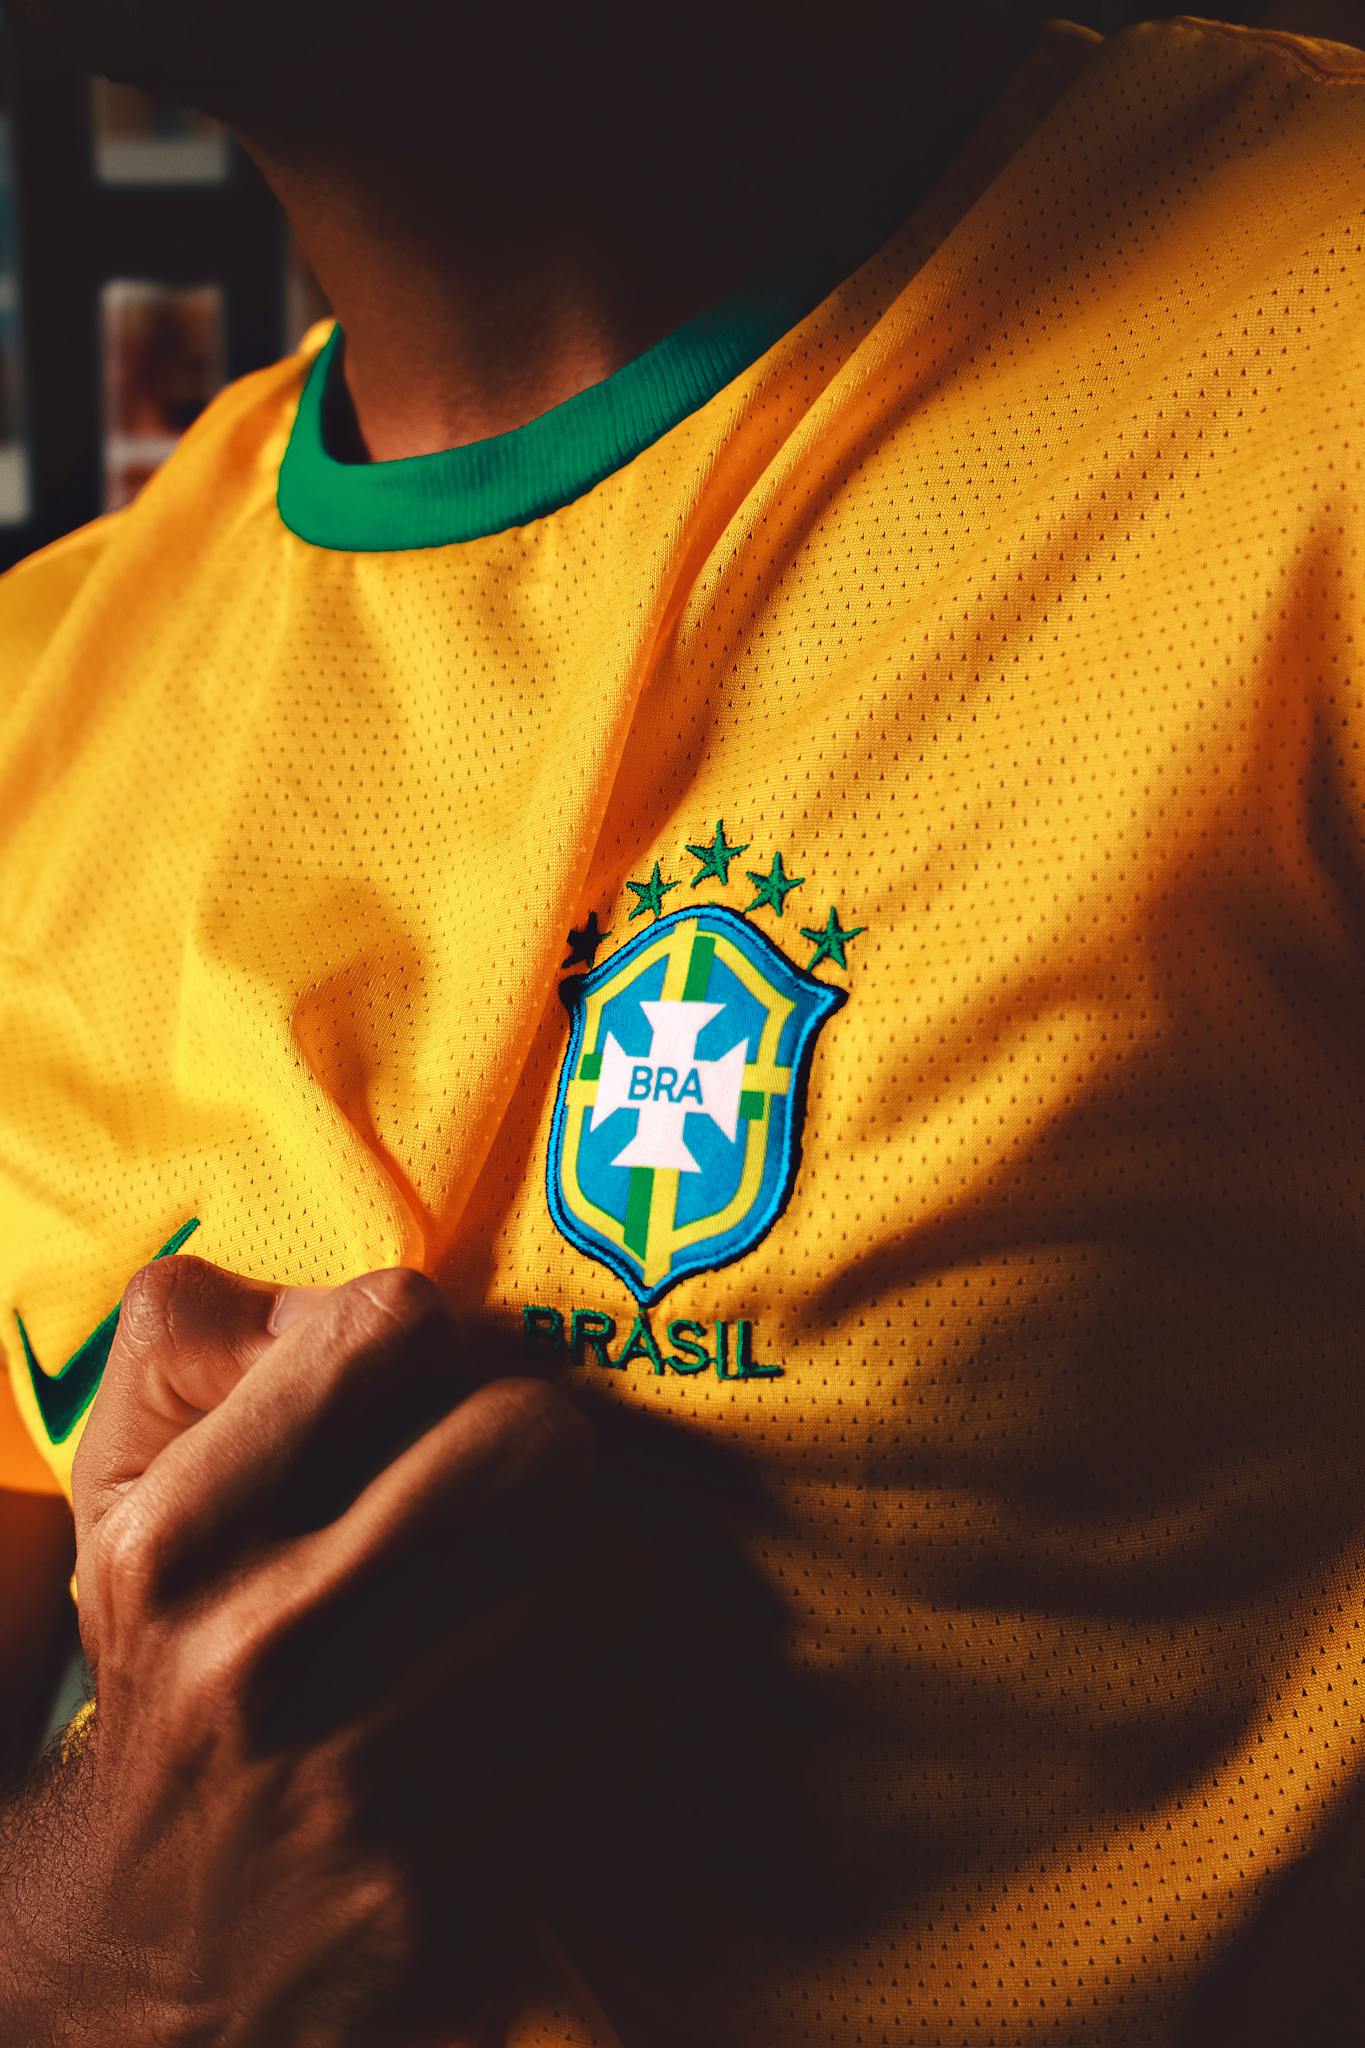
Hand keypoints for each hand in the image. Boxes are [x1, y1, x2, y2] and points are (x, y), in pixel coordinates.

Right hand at [5, 1254, 594, 2047]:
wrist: (161, 1940)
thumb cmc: (175, 1665)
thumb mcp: (126, 1494)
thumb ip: (201, 1338)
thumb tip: (357, 1293)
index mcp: (180, 1538)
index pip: (392, 1327)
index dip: (435, 1337)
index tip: (424, 1390)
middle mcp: (268, 1652)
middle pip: (535, 1438)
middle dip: (536, 1442)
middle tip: (504, 1482)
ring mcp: (375, 1777)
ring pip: (601, 1568)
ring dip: (582, 1562)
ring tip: (520, 1586)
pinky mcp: (468, 1877)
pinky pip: (622, 1705)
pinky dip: (603, 1687)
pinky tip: (537, 1698)